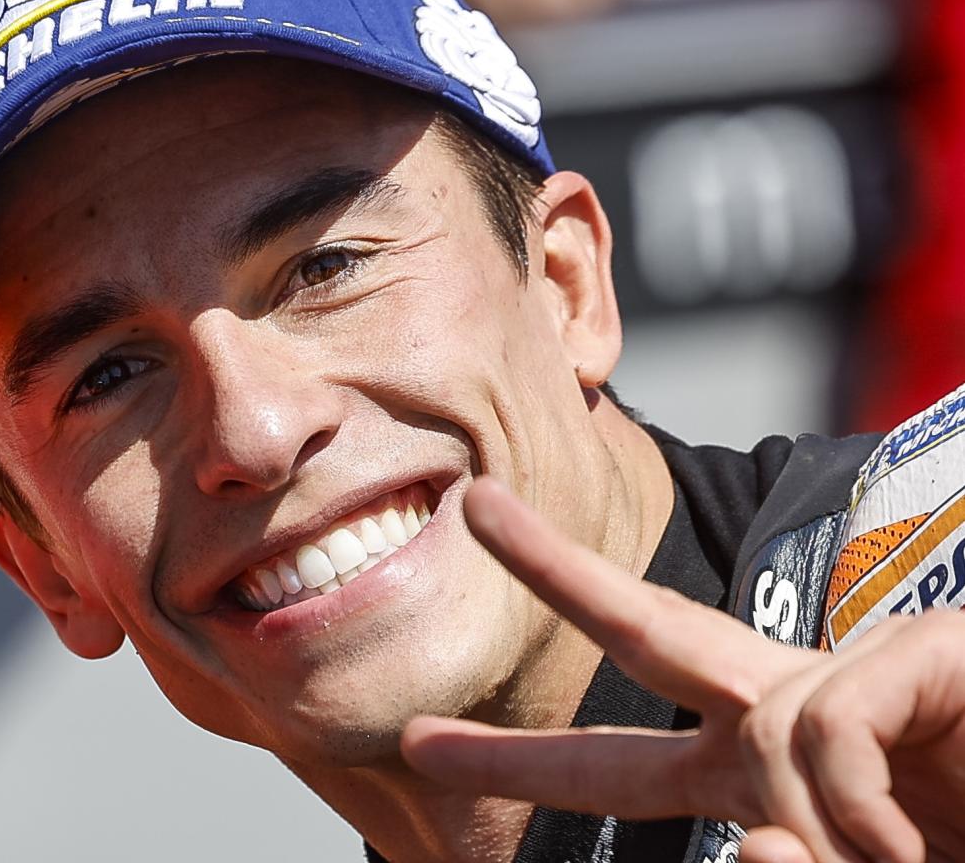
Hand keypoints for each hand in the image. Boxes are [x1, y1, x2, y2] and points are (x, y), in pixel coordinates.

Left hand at [400, 477, 964, 862]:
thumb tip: (741, 847)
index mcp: (774, 766)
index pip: (629, 750)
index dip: (526, 753)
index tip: (420, 745)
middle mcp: (806, 710)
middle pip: (651, 627)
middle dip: (557, 566)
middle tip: (472, 505)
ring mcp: (876, 676)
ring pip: (769, 725)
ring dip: (825, 826)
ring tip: (907, 860)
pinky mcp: (942, 654)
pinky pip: (834, 726)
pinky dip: (860, 801)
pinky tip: (915, 835)